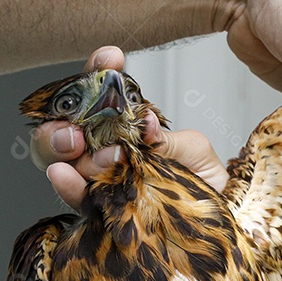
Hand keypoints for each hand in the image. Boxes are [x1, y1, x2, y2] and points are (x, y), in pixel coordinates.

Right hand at [33, 46, 228, 209]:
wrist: (220, 222)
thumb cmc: (203, 182)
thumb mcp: (193, 150)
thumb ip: (165, 138)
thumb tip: (144, 125)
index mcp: (124, 128)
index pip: (100, 93)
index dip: (98, 72)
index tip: (111, 59)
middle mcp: (103, 152)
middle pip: (66, 127)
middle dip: (65, 119)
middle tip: (78, 126)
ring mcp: (98, 182)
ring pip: (61, 160)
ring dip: (65, 150)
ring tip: (88, 151)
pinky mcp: (100, 214)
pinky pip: (77, 198)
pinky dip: (67, 185)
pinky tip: (63, 175)